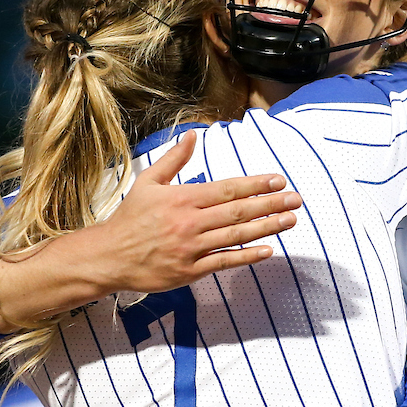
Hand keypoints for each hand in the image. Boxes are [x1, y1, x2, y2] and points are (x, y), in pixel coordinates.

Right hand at [92, 130, 302, 292]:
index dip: (256, 184)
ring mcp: (191, 248)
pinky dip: (246, 256)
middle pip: (238, 211)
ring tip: (290, 220)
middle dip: (271, 204)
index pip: (227, 189)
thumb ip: (174, 159)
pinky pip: (224, 261)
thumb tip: (193, 135)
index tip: (278, 180)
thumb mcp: (148, 182)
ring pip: (236, 235)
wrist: (109, 256)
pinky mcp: (189, 271)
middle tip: (296, 199)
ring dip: (267, 228)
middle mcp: (190, 222)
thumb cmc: (130, 218)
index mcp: (182, 198)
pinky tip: (267, 250)